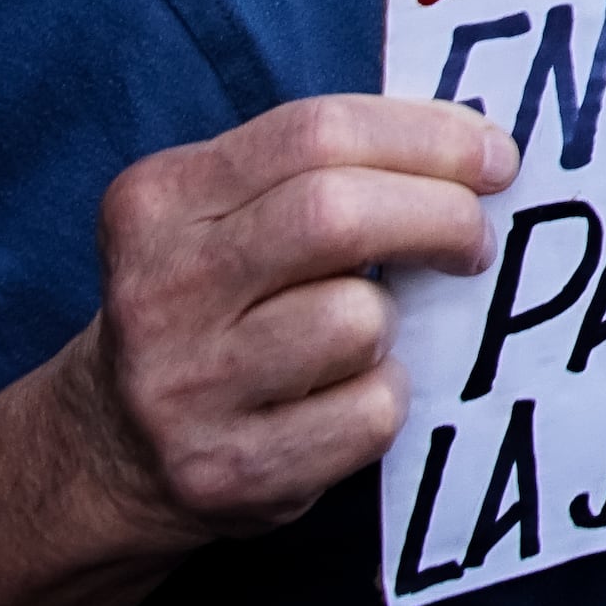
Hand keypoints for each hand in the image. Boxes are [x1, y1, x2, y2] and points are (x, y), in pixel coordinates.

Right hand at [61, 97, 512, 554]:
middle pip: (338, 215)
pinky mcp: (226, 471)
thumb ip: (322, 170)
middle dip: (441, 216)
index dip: (428, 137)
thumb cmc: (211, 306)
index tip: (495, 158)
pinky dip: (385, 399)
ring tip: (368, 331)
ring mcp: (186, 388)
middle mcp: (160, 290)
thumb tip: (476, 147)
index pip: (315, 133)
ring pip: (358, 321)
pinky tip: (346, 399)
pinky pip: (368, 414)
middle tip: (475, 237)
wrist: (110, 450)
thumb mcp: (223, 216)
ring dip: (397, 320)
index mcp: (158, 201)